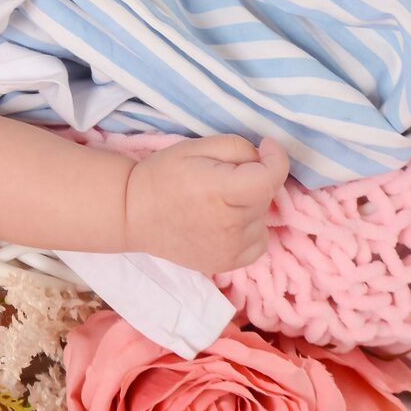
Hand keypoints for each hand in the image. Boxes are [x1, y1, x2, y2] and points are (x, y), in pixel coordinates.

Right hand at [123, 135, 288, 274]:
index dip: (276, 158)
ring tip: (221, 200)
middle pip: (265, 195)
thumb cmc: (163, 174)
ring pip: (263, 219)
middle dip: (255, 178)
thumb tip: (262, 160)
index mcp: (220, 191)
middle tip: (227, 174)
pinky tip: (229, 221)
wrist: (134, 213)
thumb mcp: (197, 145)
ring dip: (252, 205)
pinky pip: (258, 243)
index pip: (270, 178)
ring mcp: (229, 249)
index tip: (266, 147)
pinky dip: (251, 230)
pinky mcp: (226, 264)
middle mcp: (229, 224)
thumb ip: (238, 148)